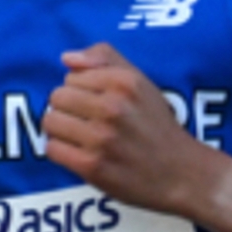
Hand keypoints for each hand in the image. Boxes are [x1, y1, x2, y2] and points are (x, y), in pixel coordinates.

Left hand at [42, 43, 215, 212]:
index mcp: (125, 82)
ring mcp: (101, 138)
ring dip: (61, 130)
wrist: (180, 174)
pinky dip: (61, 152)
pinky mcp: (92, 166)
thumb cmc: (157, 127)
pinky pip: (52, 148)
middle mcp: (113, 107)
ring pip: (50, 121)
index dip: (80, 90)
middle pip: (57, 97)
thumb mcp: (141, 82)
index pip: (71, 76)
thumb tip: (66, 58)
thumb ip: (106, 59)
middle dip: (68, 109)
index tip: (96, 104)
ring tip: (81, 138)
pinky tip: (79, 154)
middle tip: (87, 123)